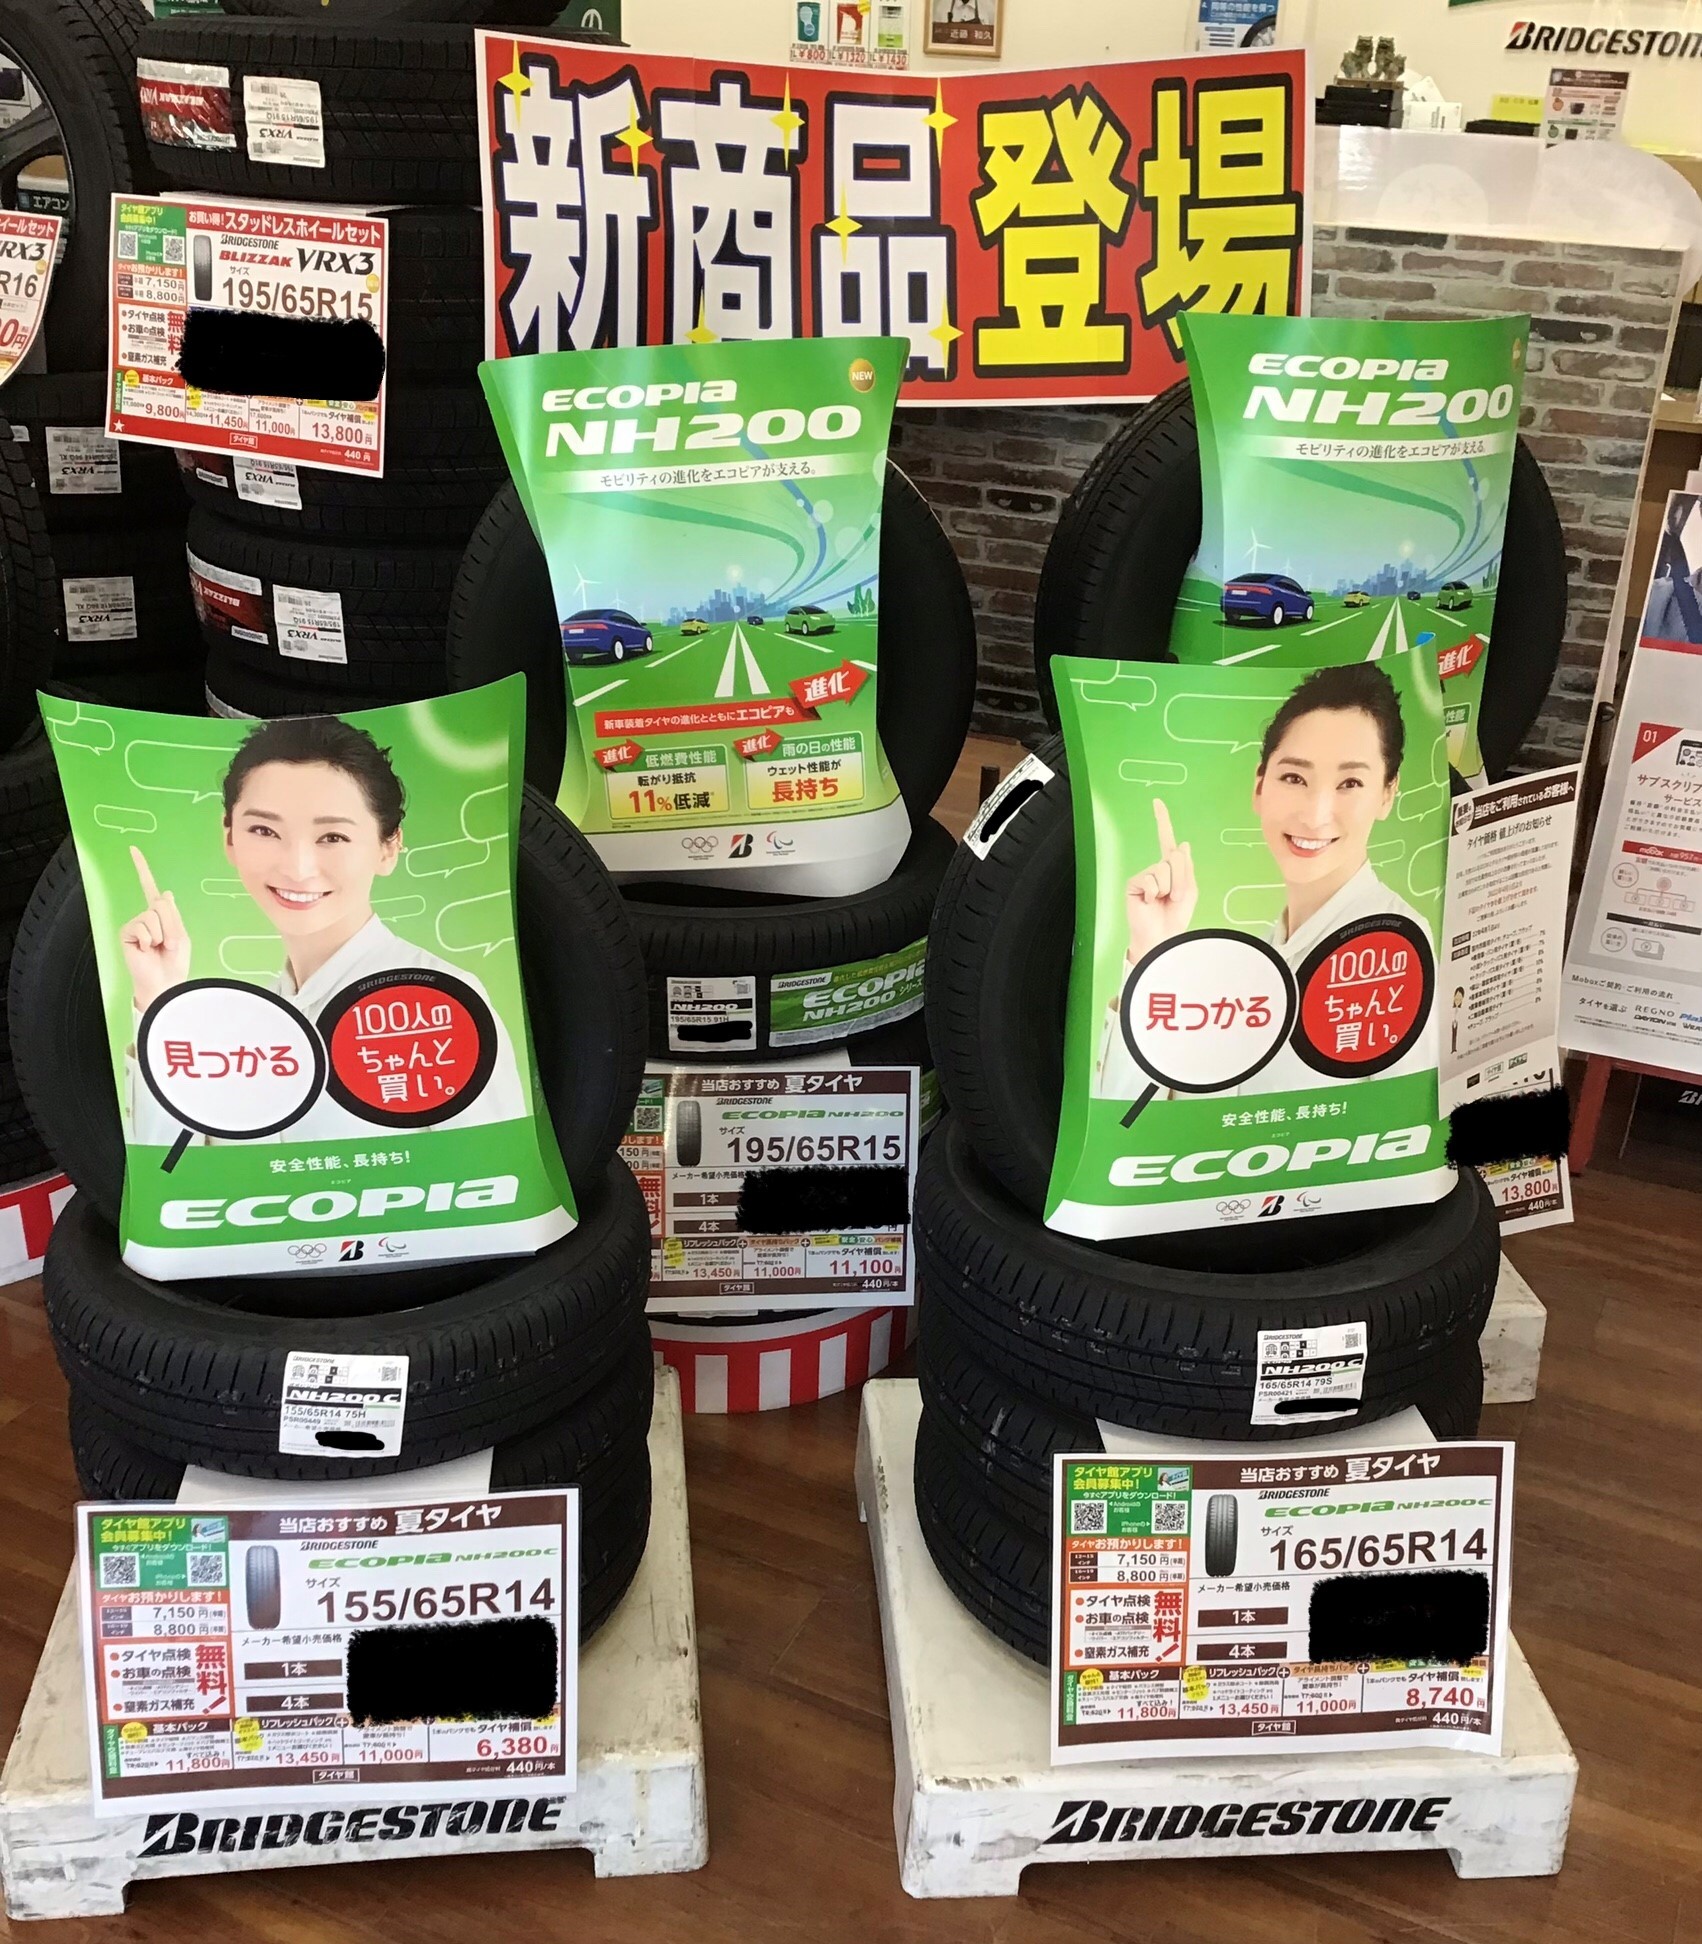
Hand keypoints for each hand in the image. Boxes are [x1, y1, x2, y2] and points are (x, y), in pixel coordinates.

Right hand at [120, 847, 189, 1013]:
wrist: (164, 982)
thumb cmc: (175, 962)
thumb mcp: (181, 935)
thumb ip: (172, 914)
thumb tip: (165, 894)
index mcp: (161, 915)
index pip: (151, 888)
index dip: (142, 868)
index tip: (133, 849)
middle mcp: (146, 916)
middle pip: (161, 902)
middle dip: (171, 924)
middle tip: (170, 943)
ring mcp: (136, 923)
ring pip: (153, 915)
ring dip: (162, 934)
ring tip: (159, 948)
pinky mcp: (127, 932)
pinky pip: (143, 926)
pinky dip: (151, 940)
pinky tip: (147, 950)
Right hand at [1124, 798, 1196, 964]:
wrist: (1162, 936)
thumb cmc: (1176, 917)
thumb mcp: (1190, 890)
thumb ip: (1186, 866)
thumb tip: (1182, 844)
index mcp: (1171, 868)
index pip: (1166, 839)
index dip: (1162, 820)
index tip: (1156, 802)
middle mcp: (1157, 868)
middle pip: (1175, 857)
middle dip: (1182, 877)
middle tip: (1177, 896)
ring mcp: (1145, 875)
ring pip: (1164, 869)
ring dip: (1170, 887)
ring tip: (1164, 900)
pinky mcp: (1134, 882)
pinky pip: (1151, 879)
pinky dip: (1155, 893)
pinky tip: (1150, 902)